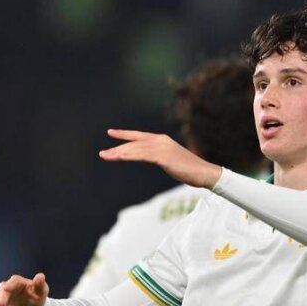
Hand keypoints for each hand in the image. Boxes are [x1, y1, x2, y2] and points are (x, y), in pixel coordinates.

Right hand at [0, 273, 48, 305]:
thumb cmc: (37, 298)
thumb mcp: (41, 291)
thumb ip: (40, 284)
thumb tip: (41, 276)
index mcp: (18, 282)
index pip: (13, 281)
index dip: (10, 285)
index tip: (7, 288)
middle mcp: (7, 288)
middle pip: (3, 290)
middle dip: (1, 297)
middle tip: (1, 305)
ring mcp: (1, 298)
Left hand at [99, 129, 222, 187]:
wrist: (204, 172)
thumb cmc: (189, 169)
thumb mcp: (171, 161)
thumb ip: (160, 157)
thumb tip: (152, 159)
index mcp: (162, 140)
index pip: (139, 136)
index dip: (124, 134)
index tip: (111, 132)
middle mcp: (160, 140)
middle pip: (134, 143)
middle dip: (117, 148)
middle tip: (102, 153)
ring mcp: (161, 147)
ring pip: (135, 149)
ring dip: (119, 153)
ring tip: (105, 156)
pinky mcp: (163, 156)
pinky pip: (141, 156)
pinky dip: (129, 156)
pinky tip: (119, 158)